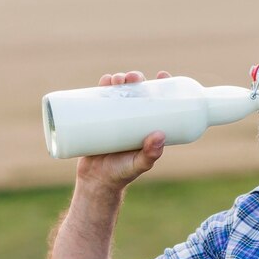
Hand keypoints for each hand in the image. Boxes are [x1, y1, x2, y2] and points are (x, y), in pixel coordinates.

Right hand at [74, 70, 171, 192]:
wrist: (96, 182)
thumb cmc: (121, 174)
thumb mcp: (139, 164)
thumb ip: (150, 153)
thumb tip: (160, 135)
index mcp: (146, 125)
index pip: (156, 100)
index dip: (161, 85)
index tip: (162, 75)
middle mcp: (131, 119)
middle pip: (136, 91)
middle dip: (135, 79)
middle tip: (133, 79)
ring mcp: (113, 118)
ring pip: (117, 91)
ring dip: (119, 79)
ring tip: (116, 79)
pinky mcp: (96, 120)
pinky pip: (98, 99)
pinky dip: (101, 87)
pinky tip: (105, 80)